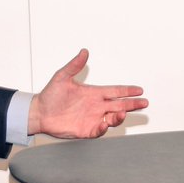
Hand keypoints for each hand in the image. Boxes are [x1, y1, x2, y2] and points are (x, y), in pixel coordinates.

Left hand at [27, 49, 147, 138]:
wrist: (39, 113)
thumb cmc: (50, 95)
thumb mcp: (62, 77)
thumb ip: (74, 65)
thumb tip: (83, 52)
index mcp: (93, 93)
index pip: (115, 91)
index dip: (127, 90)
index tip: (139, 90)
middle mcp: (96, 106)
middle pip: (119, 104)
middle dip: (133, 104)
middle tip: (144, 102)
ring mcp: (92, 118)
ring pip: (112, 118)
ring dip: (120, 116)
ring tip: (123, 113)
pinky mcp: (86, 130)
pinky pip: (99, 130)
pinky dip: (103, 127)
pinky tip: (104, 123)